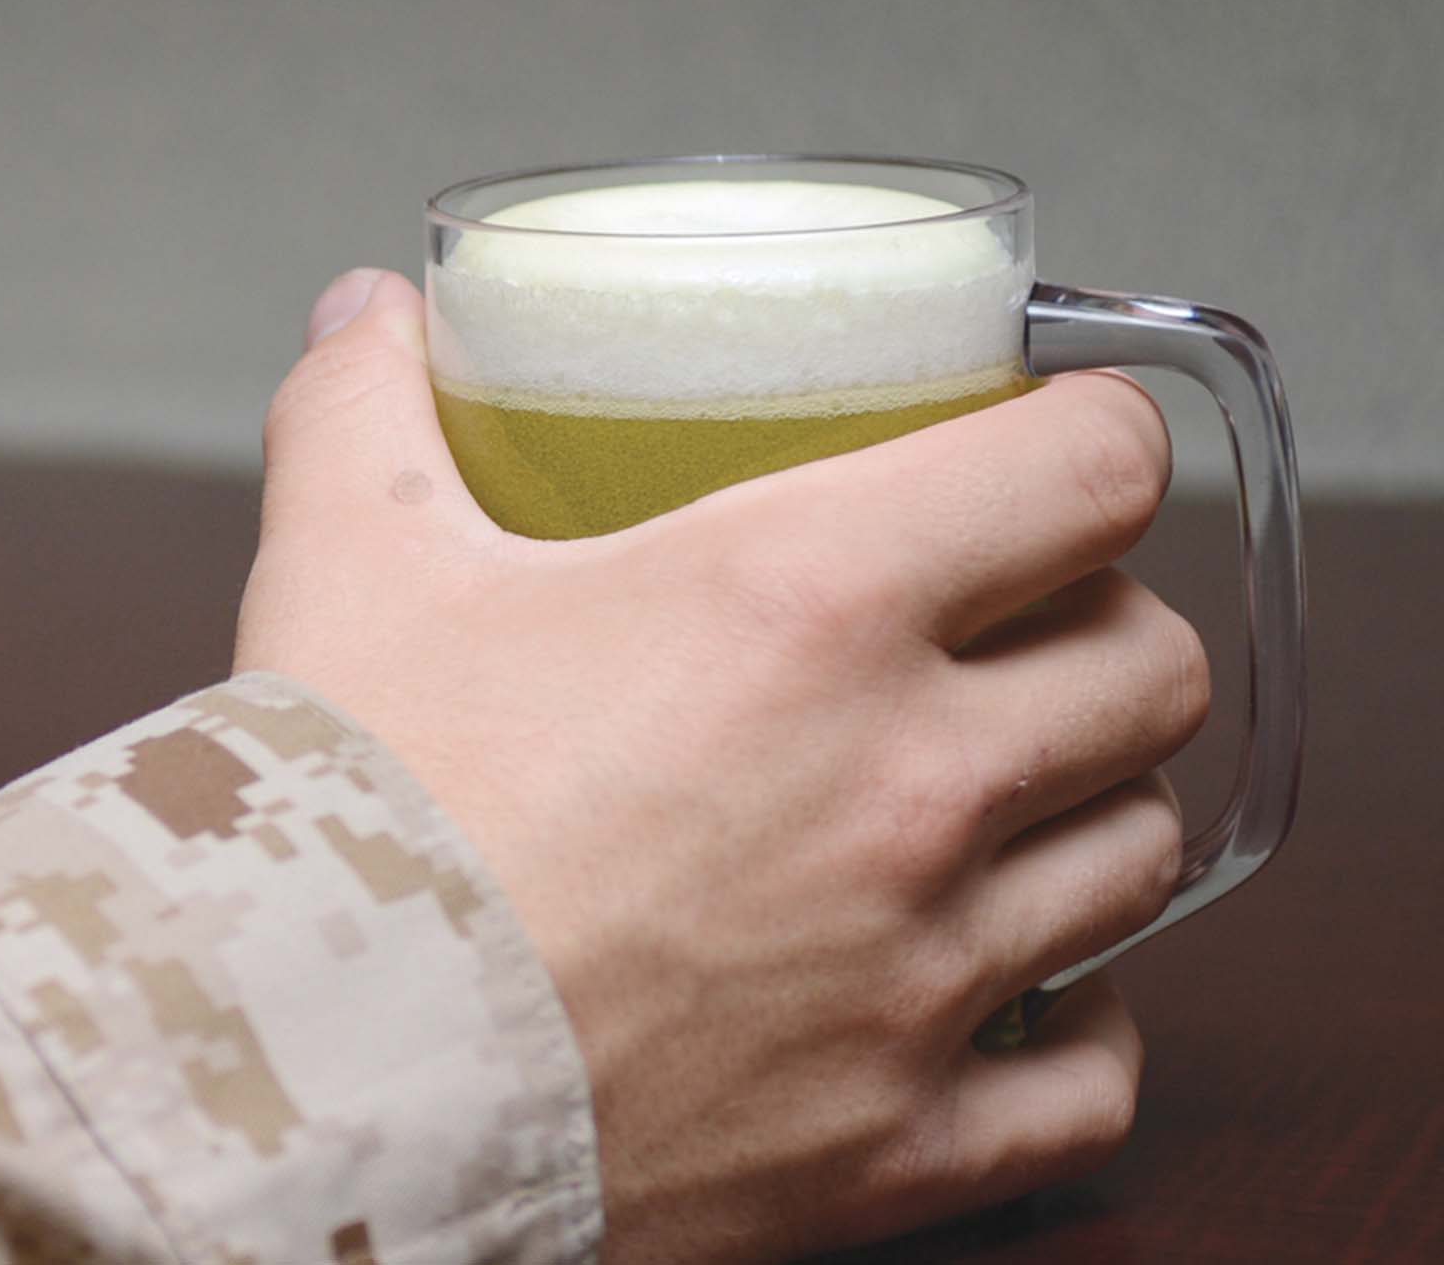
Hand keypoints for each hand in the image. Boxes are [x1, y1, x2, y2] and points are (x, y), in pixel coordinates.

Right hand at [234, 269, 1208, 1261]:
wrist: (307, 1088)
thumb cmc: (343, 823)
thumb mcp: (341, 570)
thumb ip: (361, 414)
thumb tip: (369, 315)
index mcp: (802, 605)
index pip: (1093, 469)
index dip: (1091, 440)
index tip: (1052, 451)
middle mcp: (907, 783)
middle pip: (1152, 666)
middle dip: (1095, 630)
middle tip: (1001, 633)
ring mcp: (923, 975)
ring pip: (1138, 855)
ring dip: (1083, 811)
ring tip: (987, 802)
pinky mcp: (901, 1143)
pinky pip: (1093, 1079)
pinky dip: (1069, 1028)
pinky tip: (993, 991)